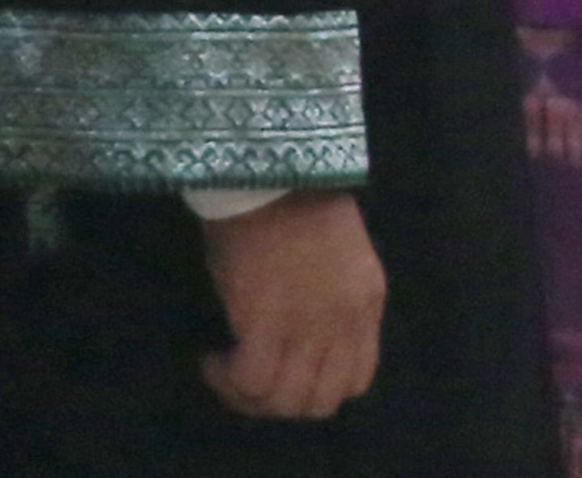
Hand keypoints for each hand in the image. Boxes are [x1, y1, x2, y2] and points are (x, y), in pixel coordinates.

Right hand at [199, 191, 382, 419]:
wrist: (272, 179)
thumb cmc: (300, 206)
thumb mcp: (342, 260)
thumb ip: (333, 304)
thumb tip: (304, 341)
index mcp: (368, 304)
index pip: (356, 380)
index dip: (318, 388)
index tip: (288, 371)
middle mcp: (345, 323)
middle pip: (319, 401)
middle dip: (281, 402)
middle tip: (252, 378)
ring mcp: (309, 326)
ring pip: (283, 400)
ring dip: (249, 395)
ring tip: (227, 368)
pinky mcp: (266, 323)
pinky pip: (251, 380)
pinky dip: (228, 380)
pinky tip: (214, 358)